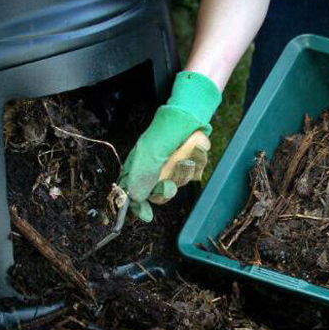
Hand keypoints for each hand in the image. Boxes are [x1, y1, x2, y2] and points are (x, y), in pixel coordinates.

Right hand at [118, 72, 220, 221]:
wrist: (191, 114)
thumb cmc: (166, 130)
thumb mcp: (150, 153)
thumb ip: (142, 176)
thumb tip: (135, 198)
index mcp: (138, 166)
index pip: (133, 192)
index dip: (138, 206)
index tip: (145, 215)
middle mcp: (155, 169)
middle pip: (159, 194)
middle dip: (165, 189)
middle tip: (168, 183)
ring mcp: (173, 167)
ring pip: (179, 183)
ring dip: (183, 171)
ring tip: (183, 154)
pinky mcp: (190, 164)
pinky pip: (194, 174)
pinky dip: (195, 163)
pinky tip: (193, 151)